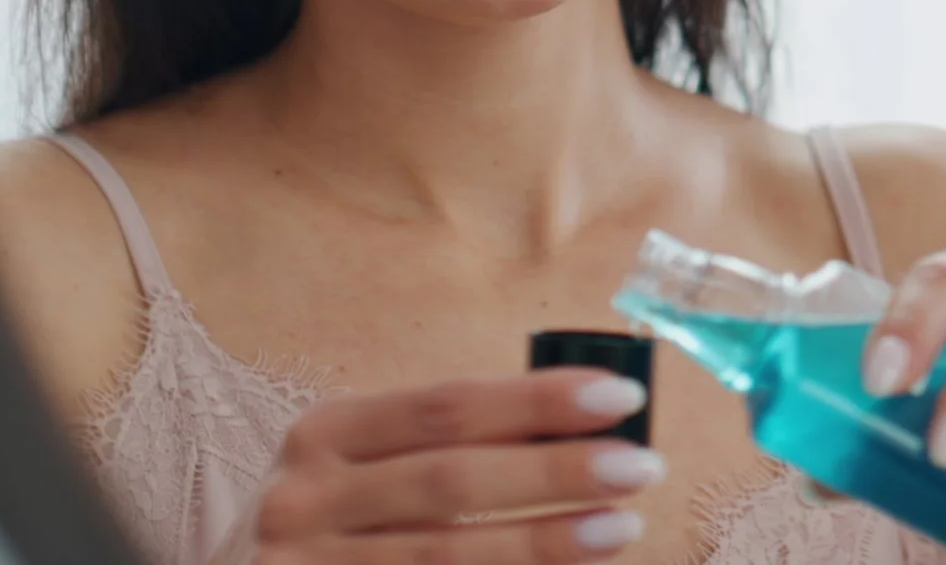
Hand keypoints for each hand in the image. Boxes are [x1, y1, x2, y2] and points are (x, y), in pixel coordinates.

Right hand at [239, 369, 664, 563]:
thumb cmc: (332, 527)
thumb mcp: (364, 471)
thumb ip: (449, 449)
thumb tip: (581, 431)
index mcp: (324, 435)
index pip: (444, 404)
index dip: (535, 400)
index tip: (621, 396)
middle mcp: (304, 501)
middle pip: (450, 479)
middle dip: (554, 472)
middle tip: (641, 466)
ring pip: (442, 555)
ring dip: (543, 543)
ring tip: (621, 527)